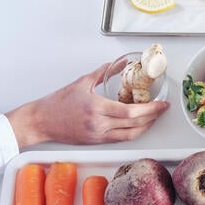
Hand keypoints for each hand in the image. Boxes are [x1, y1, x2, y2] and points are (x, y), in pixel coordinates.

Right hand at [5, 63, 169, 147]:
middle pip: (135, 124)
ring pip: (130, 135)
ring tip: (155, 117)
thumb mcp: (82, 82)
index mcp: (96, 108)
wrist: (41, 122)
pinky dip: (134, 132)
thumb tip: (121, 62)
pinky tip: (139, 125)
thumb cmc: (57, 103)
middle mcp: (99, 125)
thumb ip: (104, 72)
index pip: (131, 112)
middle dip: (153, 117)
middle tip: (163, 108)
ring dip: (146, 126)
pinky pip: (121, 139)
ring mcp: (98, 135)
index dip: (150, 109)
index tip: (162, 104)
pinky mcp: (96, 142)